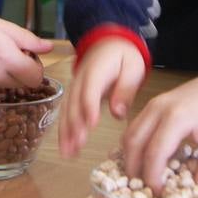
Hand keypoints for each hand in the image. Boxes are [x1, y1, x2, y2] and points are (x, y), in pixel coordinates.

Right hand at [59, 35, 146, 158]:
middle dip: (75, 124)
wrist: (108, 44)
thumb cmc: (123, 57)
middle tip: (78, 144)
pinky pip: (66, 114)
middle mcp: (80, 79)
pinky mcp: (73, 96)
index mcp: (96, 69)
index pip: (90, 89)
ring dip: (66, 132)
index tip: (91, 124)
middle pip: (74, 102)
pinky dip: (65, 131)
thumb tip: (118, 113)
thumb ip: (126, 89)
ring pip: (66, 110)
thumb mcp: (132, 67)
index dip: (89, 106)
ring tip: (68, 152)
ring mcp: (74, 87)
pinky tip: (67, 148)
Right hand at [121, 62, 197, 192]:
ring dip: (130, 158)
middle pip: (133, 143)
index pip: (155, 154)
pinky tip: (143, 160)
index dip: (152, 178)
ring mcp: (152, 105)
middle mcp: (158, 109)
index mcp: (177, 118)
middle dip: (134, 170)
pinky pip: (134, 128)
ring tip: (140, 178)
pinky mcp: (151, 105)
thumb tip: (194, 193)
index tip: (158, 195)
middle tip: (142, 191)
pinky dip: (133, 146)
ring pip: (129, 135)